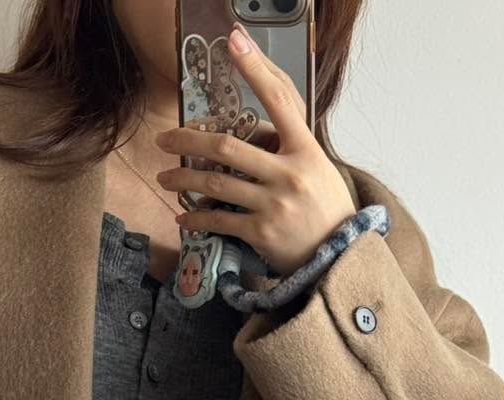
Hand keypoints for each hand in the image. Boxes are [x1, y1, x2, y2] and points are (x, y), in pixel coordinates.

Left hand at [153, 22, 356, 276]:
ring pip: (215, 184)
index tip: (234, 42)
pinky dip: (196, 218)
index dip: (255, 69)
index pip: (278, 100)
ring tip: (165, 178)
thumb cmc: (323, 205)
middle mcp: (289, 173)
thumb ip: (287, 145)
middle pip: (227, 147)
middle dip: (188, 141)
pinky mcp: (262, 232)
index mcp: (305, 149)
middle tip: (164, 140)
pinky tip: (182, 217)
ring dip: (183, 180)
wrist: (339, 253)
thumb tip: (251, 128)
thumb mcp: (316, 166)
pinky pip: (219, 220)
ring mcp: (274, 204)